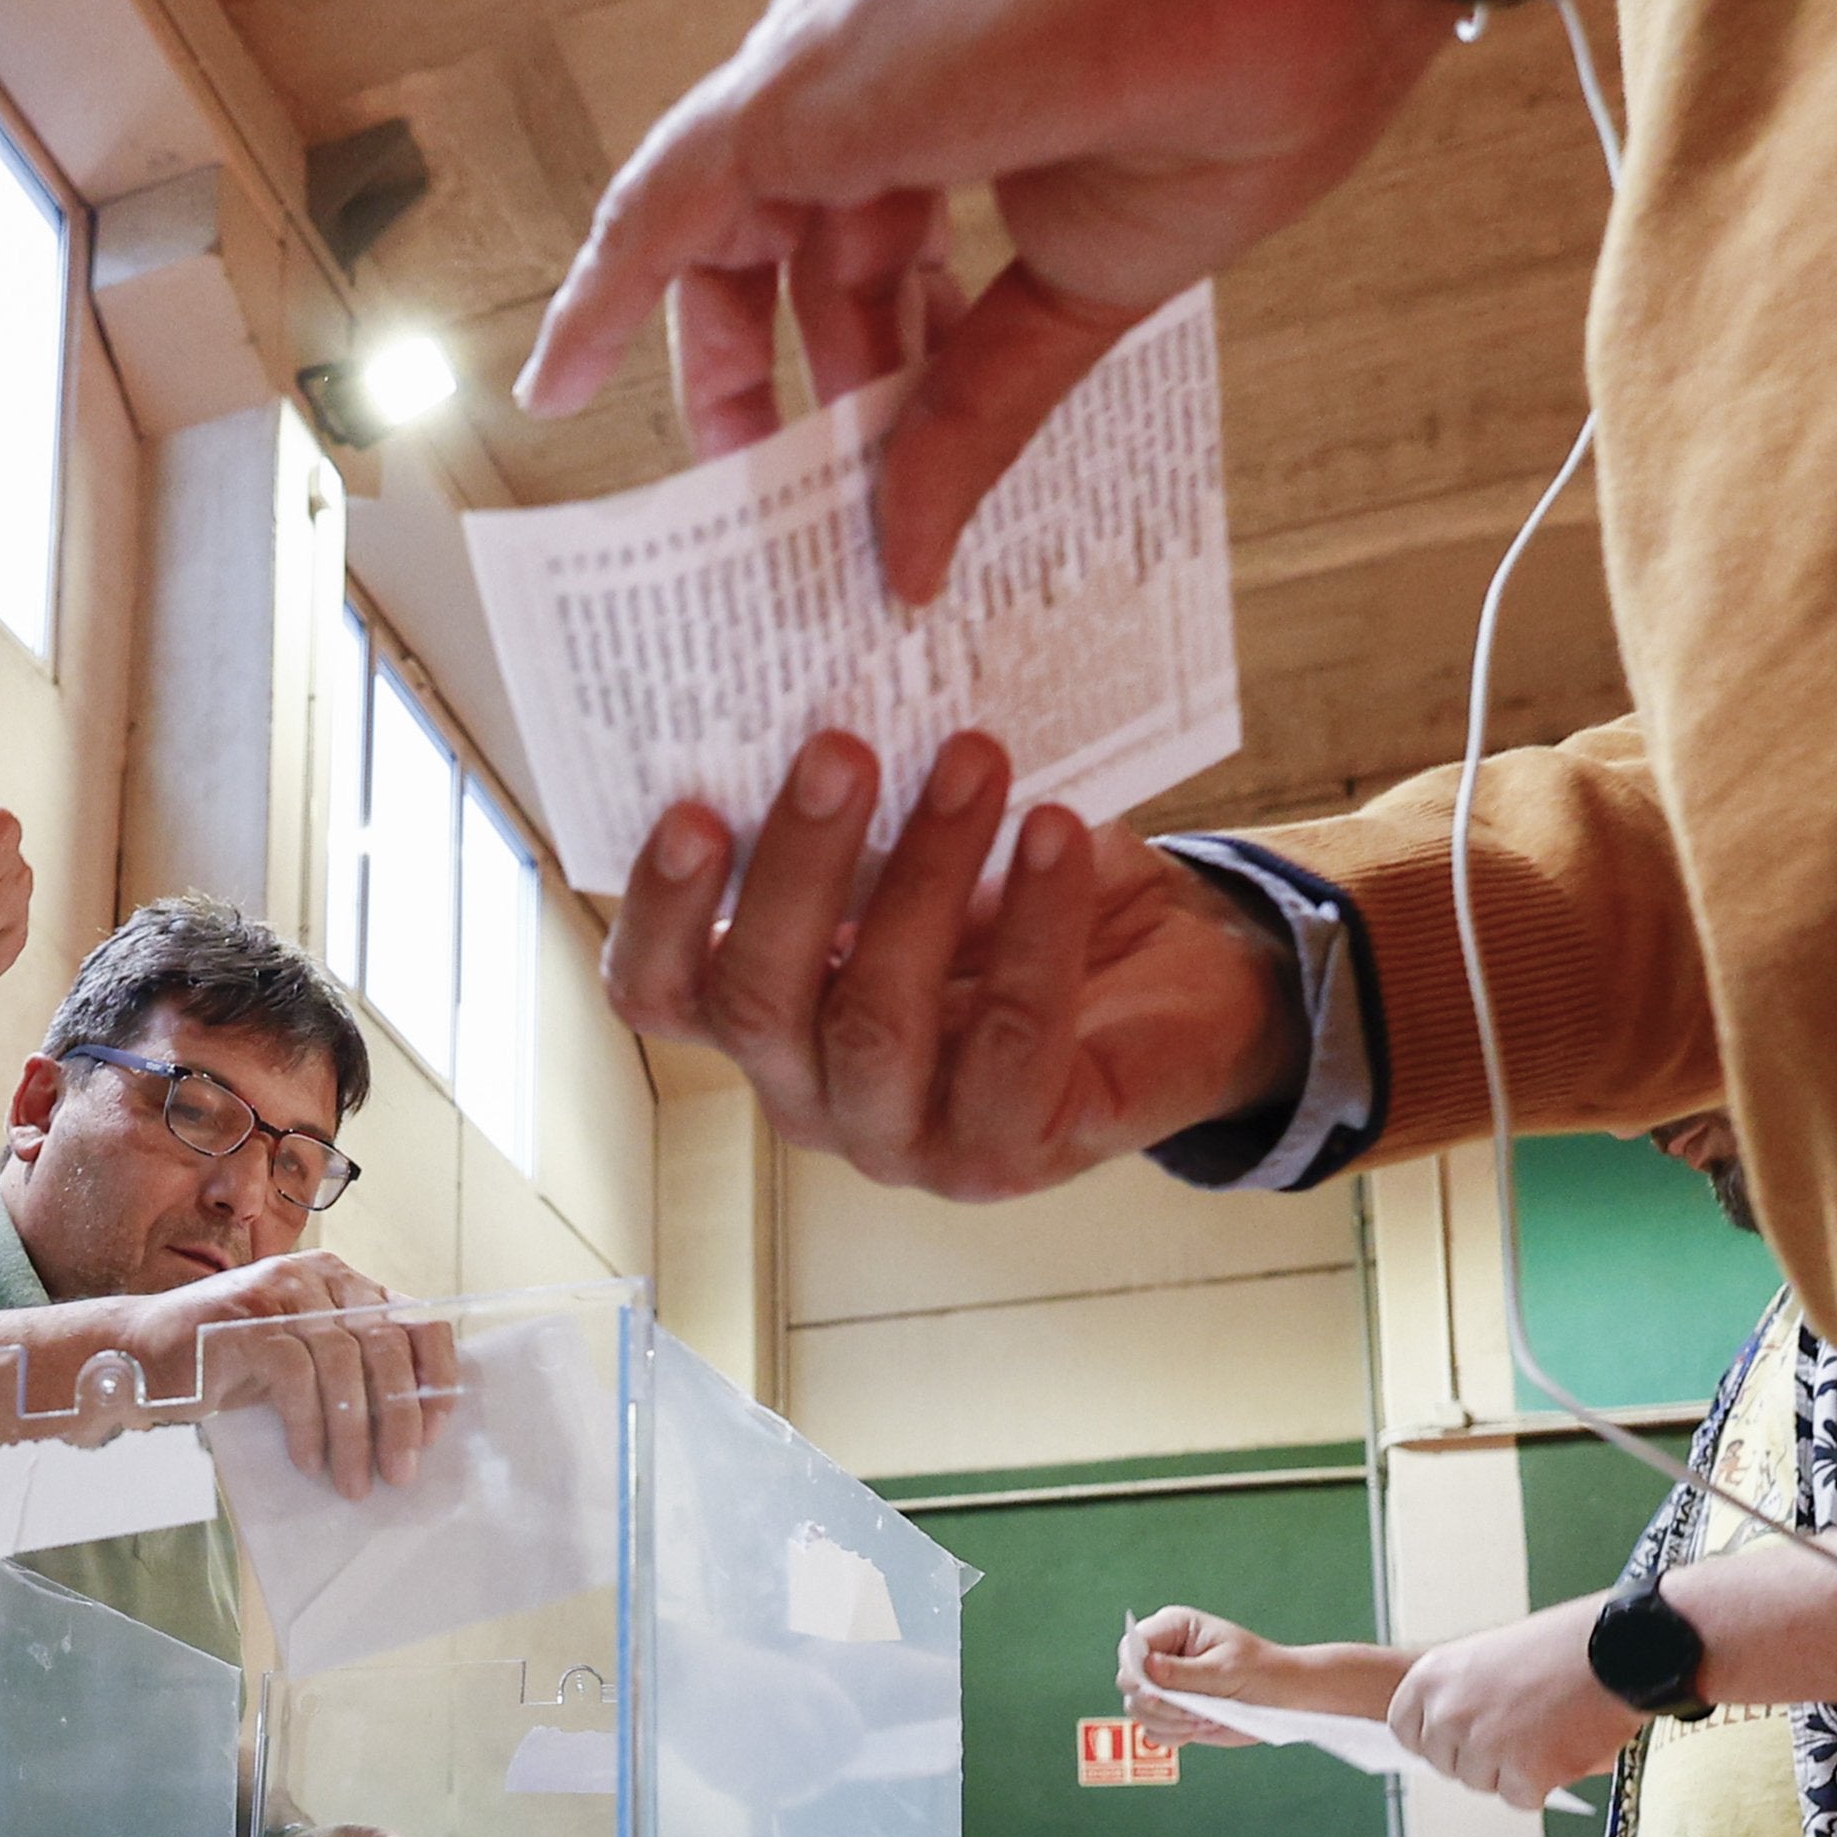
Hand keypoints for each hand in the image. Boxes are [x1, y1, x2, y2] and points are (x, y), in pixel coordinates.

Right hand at [162, 1251, 457, 1496]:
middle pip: (385, 1344)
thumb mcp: (302, 1359)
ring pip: (343, 1362)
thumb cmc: (228, 1365)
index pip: (416, 1317)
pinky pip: (297, 1376)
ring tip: (354, 1483)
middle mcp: (316, 1277)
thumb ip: (351, 1368)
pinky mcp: (246, 1319)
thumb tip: (412, 1425)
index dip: (435, 1376)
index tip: (436, 1432)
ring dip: (355, 1434)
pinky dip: (309, 1426)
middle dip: (400, 1418)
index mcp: (341, 1282)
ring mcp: (279, 1292)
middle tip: (400, 1474)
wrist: (140, 1354)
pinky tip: (308, 1461)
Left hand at [515, 0, 1445, 597]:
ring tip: (751, 500)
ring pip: (733, 228)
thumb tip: (917, 549)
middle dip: (804, 371)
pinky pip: (660, 199)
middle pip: (796, 229)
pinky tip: (560, 387)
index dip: (884, 343)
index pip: (891, 217)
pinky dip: (603, 295)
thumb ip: (986, 407)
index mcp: (981, 60)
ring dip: (736, 370)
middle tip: (807, 491)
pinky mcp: (794, 84)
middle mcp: (890, 42)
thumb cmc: (1268, 46)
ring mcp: (836, 52)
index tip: (888, 440)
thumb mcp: (1100, 276)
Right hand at [602, 732, 1304, 1199]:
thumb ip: (857, 810)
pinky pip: (1012, 1037)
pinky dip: (1037, 926)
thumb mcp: (916, 848)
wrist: (1177, 979)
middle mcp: (807, 1095)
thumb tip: (827, 684)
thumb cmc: (1019, 898)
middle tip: (841, 748)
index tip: (692, 807)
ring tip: (975, 759)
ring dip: (924, 877)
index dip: (661, 913)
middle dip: (797, 866)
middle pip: (758, 1004)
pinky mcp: (1008, 1152)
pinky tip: (1057, 831)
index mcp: (760, 1019)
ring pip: (876, 1022)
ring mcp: (901, 1139)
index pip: (659, 993)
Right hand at [1120, 1607, 1286, 1746]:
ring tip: (1203, 1720)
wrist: (1286, 1697)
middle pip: (1128, 1680)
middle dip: (1157, 1703)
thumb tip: (1146, 1669)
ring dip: (1168, 1721)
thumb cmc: (1262, 1672)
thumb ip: (1183, 1673)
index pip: (1132, 1647)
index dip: (1135, 1671)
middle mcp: (1162, 1655)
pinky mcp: (1172, 1711)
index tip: (1157, 1694)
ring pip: (1137, 1708)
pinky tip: (1199, 1728)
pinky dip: (1172, 1735)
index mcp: (1172, 1629)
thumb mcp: (1225, 1670)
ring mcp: (1165, 1685)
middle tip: (1193, 1712)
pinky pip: (1152, 1729)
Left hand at [1391, 1592, 1637, 1808]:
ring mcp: (1484, 1745)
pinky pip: (1522, 1799)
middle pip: (1446, 1764)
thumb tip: (1445, 1739)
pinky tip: (1565, 1748)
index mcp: (1430, 1677)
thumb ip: (1456, 1696)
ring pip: (1483, 1784)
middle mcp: (1447, 1712)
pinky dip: (1546, 1784)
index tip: (1463, 1737)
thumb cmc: (1560, 1649)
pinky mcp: (1525, 1773)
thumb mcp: (1484, 1658)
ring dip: (1513, 1770)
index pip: (1406, 1731)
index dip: (1437, 1740)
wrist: (1618, 1649)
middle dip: (1479, 1757)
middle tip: (1521, 1731)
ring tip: (1547, 1730)